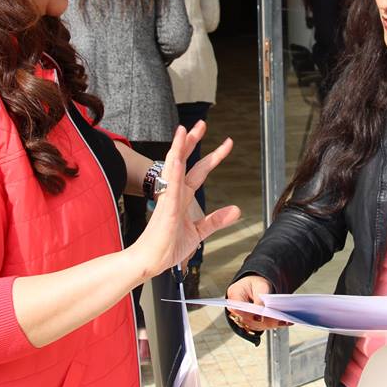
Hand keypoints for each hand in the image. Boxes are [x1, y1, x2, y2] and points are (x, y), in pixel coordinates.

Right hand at [131, 122, 239, 277]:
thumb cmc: (167, 246)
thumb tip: (236, 210)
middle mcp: (175, 193)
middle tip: (201, 124)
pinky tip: (176, 159)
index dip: (213, 157)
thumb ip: (216, 220)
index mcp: (183, 197)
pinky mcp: (165, 210)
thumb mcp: (198, 232)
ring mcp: (169, 200)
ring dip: (179, 149)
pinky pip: (170, 188)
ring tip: (184, 130)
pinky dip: (174, 173)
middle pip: (184, 161)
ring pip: (174, 168)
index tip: (227, 143)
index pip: (199, 171)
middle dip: (192, 142)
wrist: (150, 262)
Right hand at [225, 275, 288, 332]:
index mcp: (235, 295)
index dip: (249, 315)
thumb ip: (259, 299)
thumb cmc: (256, 283)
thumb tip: (261, 315)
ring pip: (256, 325)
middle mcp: (236, 309)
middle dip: (265, 321)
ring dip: (271, 324)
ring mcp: (243, 317)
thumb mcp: (260, 286)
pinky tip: (284, 321)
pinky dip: (273, 324)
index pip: (238, 309)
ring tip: (285, 320)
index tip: (260, 317)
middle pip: (248, 320)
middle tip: (279, 320)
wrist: (256, 285)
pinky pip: (261, 326)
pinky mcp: (251, 323)